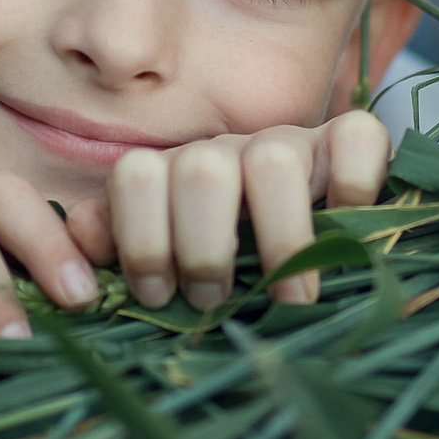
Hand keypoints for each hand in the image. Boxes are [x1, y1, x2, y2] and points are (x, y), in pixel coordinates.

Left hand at [84, 109, 389, 312]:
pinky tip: (349, 226)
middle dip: (202, 248)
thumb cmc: (233, 260)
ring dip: (276, 237)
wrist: (317, 237)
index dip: (140, 241)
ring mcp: (294, 143)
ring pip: (272, 161)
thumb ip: (124, 241)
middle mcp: (231, 150)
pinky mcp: (351, 144)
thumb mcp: (175, 257)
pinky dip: (354, 184)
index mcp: (178, 172)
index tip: (158, 296)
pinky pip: (357, 138)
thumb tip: (80, 230)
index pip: (136, 175)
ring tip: (288, 297)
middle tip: (214, 301)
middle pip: (199, 170)